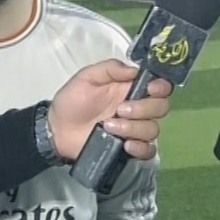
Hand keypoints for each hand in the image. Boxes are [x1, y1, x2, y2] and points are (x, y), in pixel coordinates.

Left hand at [47, 59, 172, 162]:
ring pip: (153, 129)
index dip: (161, 86)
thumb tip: (135, 69)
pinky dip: (141, 148)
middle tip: (120, 109)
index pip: (159, 86)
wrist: (57, 129)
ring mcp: (134, 130)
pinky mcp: (129, 149)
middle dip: (144, 108)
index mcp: (130, 88)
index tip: (150, 88)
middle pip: (161, 107)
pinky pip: (148, 151)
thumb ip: (110, 69)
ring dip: (134, 128)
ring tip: (109, 126)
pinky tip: (126, 145)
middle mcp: (138, 109)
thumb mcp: (86, 77)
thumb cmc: (72, 101)